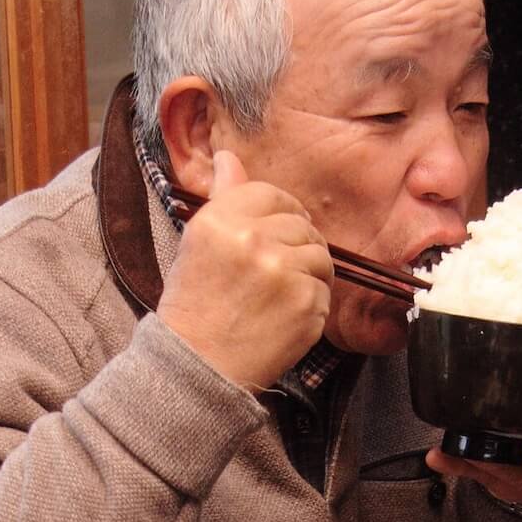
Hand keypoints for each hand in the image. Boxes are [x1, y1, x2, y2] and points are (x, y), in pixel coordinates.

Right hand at [157, 151, 334, 388]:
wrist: (199, 364)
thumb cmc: (196, 304)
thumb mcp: (198, 243)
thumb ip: (222, 197)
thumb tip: (228, 157)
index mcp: (221, 219)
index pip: (272, 194)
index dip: (280, 212)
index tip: (274, 233)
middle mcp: (252, 240)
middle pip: (301, 224)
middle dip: (295, 245)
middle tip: (276, 272)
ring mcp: (282, 272)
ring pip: (320, 255)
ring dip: (308, 273)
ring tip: (281, 294)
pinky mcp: (306, 303)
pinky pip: (325, 289)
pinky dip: (312, 303)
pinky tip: (284, 316)